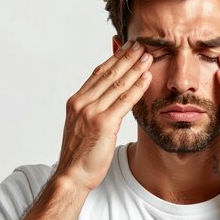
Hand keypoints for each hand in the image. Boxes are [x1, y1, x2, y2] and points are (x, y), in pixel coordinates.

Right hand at [55, 41, 151, 190]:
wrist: (72, 175)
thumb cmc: (79, 155)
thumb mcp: (82, 126)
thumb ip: (93, 110)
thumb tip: (106, 99)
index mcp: (76, 102)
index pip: (98, 74)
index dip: (114, 59)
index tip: (126, 48)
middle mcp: (82, 103)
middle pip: (108, 74)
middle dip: (126, 57)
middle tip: (141, 44)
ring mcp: (92, 112)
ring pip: (118, 84)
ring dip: (135, 68)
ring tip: (148, 55)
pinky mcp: (103, 123)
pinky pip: (124, 100)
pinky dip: (137, 87)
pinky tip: (147, 77)